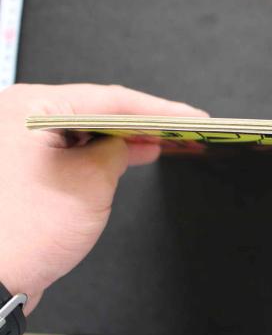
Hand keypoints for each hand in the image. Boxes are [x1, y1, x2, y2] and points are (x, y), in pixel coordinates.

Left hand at [0, 83, 207, 313]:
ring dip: (124, 137)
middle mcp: (21, 117)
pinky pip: (74, 147)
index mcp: (30, 108)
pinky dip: (103, 152)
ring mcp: (20, 140)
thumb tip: (127, 144)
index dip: (157, 108)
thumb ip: (117, 152)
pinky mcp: (25, 163)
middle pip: (96, 110)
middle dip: (141, 121)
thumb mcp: (92, 182)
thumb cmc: (21, 234)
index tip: (187, 115)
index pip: (109, 100)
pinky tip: (130, 153)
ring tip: (162, 140)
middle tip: (179, 127)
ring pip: (87, 129)